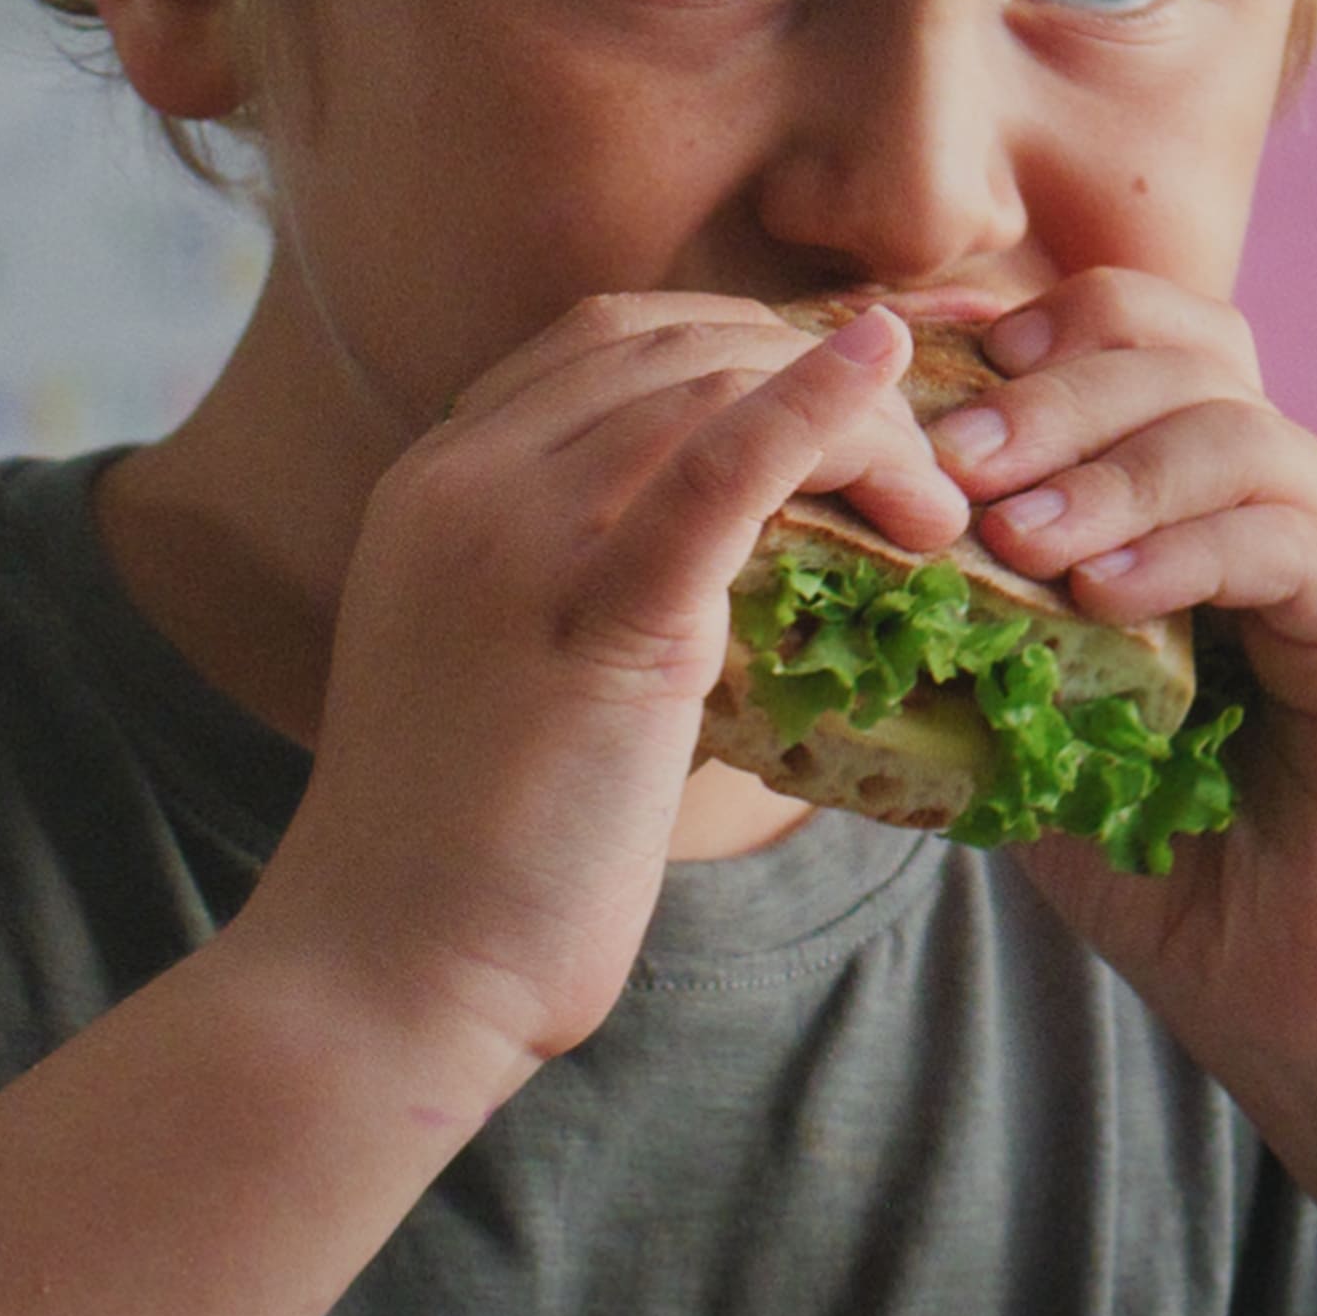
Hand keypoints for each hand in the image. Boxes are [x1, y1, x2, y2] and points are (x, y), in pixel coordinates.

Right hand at [230, 293, 962, 1077]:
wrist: (385, 971)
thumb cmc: (460, 859)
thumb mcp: (502, 673)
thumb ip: (577, 591)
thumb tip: (714, 572)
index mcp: (436, 486)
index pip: (605, 347)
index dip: (744, 350)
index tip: (845, 413)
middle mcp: (464, 483)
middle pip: (667, 344)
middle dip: (810, 373)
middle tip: (917, 478)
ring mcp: (516, 542)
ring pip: (710, 387)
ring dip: (853, 423)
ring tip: (931, 513)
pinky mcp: (593, 620)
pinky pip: (718, 469)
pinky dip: (813, 407)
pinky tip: (881, 370)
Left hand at [918, 276, 1316, 1111]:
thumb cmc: (1179, 879)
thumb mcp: (1035, 746)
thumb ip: (966, 651)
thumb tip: (820, 583)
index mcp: (1196, 507)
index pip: (1131, 343)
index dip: (1027, 333)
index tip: (918, 377)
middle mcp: (1282, 507)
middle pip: (1184, 351)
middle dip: (1053, 388)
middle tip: (949, 457)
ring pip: (1240, 430)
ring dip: (1108, 468)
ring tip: (1012, 535)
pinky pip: (1296, 540)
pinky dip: (1191, 546)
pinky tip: (1103, 594)